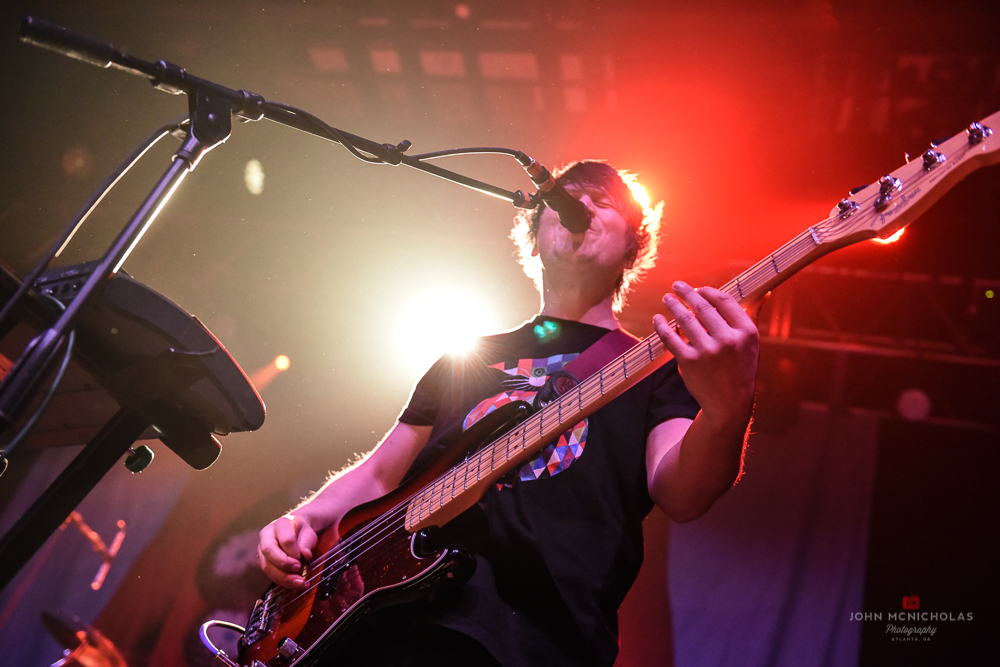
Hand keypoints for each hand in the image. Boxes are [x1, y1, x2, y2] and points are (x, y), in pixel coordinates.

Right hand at [257, 514, 319, 588]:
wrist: (294, 531)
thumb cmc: (301, 532)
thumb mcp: (309, 533)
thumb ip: (307, 542)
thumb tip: (306, 555)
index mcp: (281, 524)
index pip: (285, 539)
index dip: (294, 551)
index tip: (303, 558)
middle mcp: (266, 535)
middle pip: (269, 551)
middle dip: (284, 564)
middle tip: (298, 569)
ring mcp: (261, 548)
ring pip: (266, 565)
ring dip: (283, 577)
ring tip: (299, 582)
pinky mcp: (262, 561)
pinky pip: (269, 573)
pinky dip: (282, 581)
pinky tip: (293, 584)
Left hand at [653, 282, 758, 430]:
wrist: (729, 403)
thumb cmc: (740, 369)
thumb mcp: (752, 344)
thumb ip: (753, 316)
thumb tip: (764, 291)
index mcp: (746, 332)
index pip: (724, 301)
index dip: (708, 291)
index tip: (698, 289)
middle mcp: (728, 339)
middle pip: (702, 307)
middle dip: (686, 293)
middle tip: (676, 286)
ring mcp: (708, 351)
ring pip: (684, 320)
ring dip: (673, 305)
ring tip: (666, 299)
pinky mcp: (689, 362)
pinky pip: (671, 338)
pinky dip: (662, 326)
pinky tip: (658, 319)